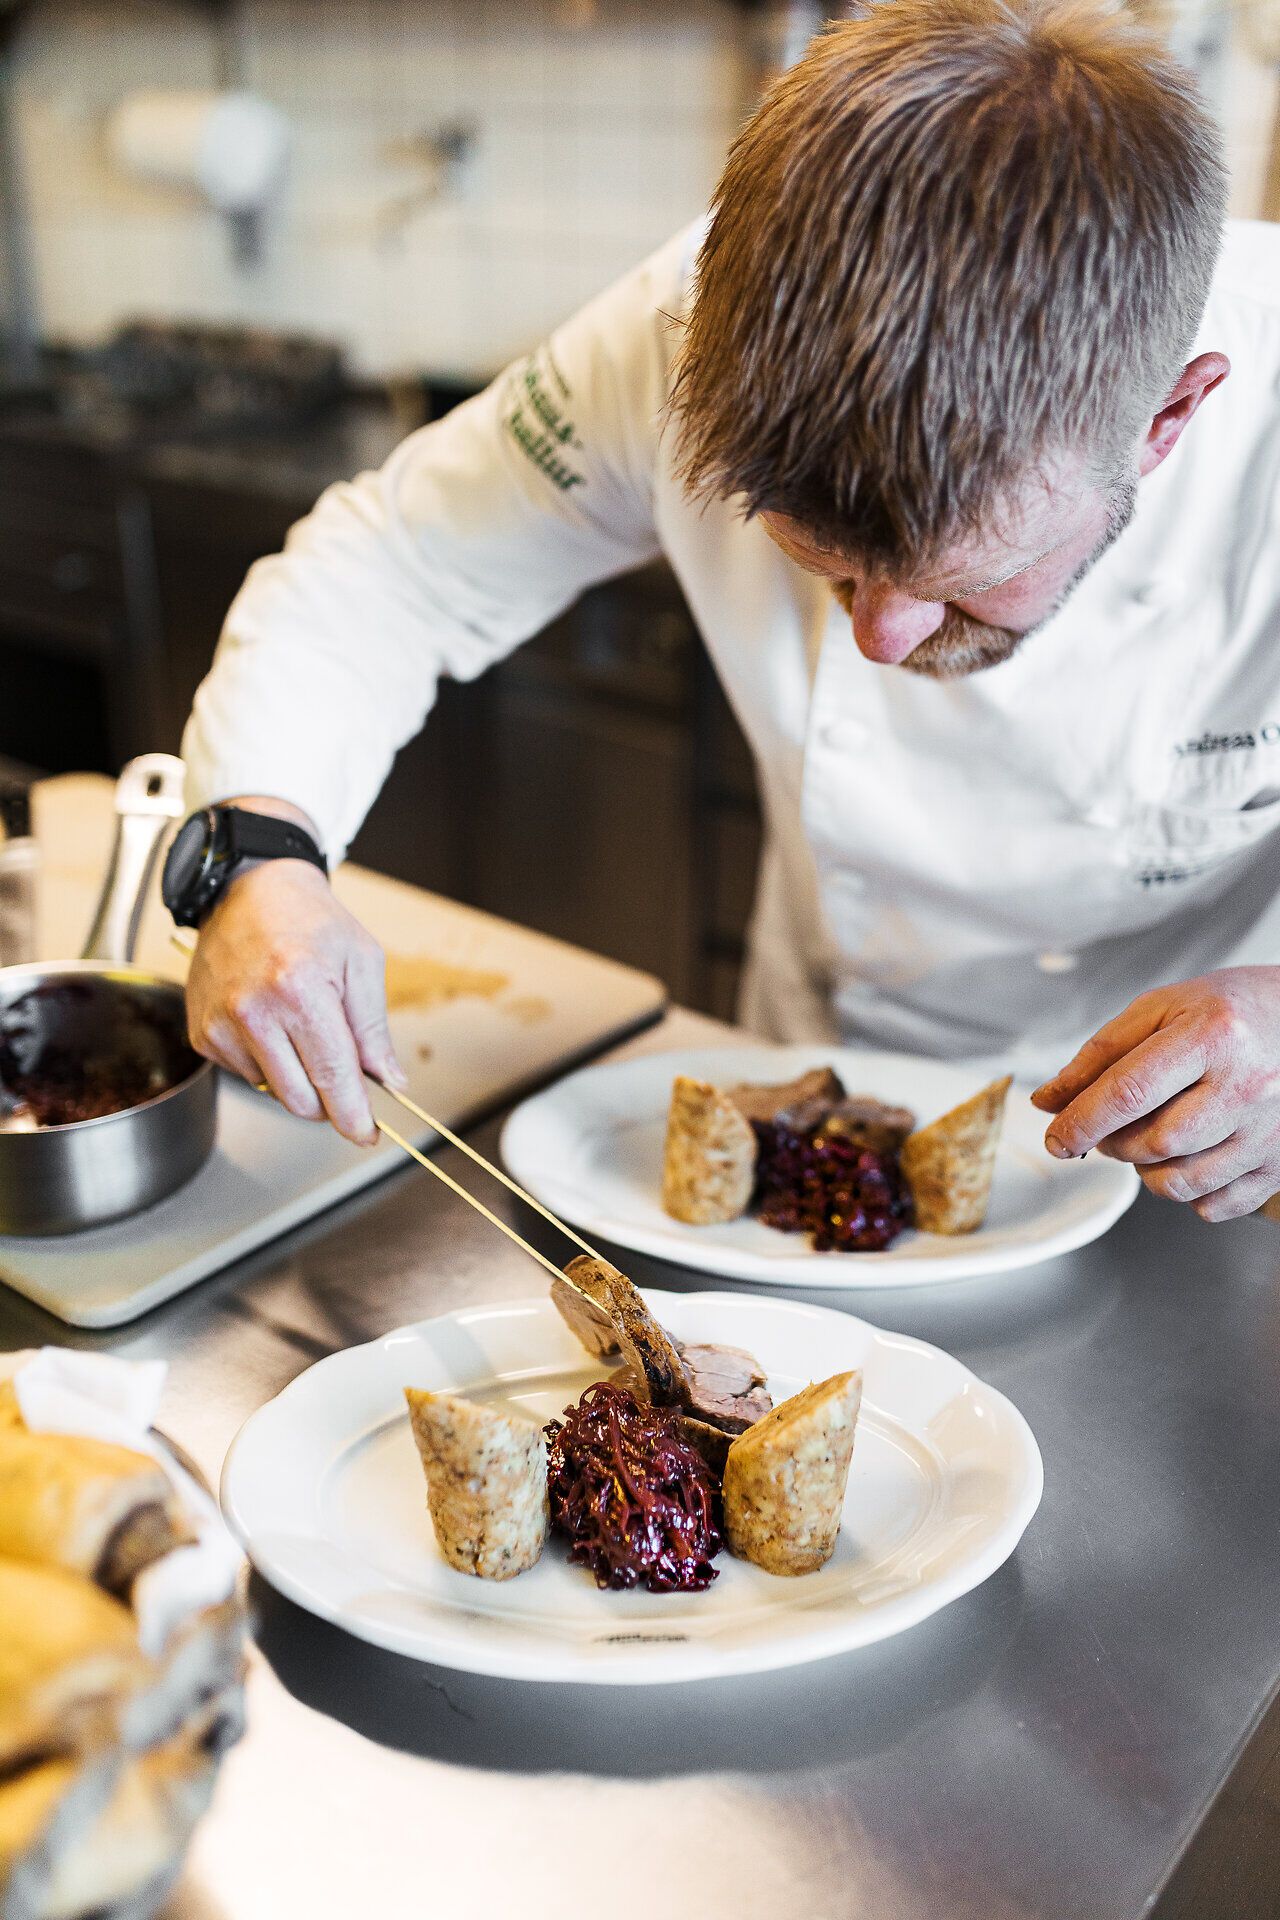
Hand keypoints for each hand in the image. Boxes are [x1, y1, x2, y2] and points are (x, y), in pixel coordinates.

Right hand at [186, 858, 405, 1145]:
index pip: (332, 1077)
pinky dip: (268, 1063)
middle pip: (300, 1099)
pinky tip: (273, 1024)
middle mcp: (253, 1012)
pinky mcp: (202, 1033)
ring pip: (273, 1091)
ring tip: (303, 1028)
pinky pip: (246, 1074)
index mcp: (300, 991)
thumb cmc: (312, 922)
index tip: (367, 1134)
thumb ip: (374, 1029)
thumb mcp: (362, 963)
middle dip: (330, 1102)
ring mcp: (221, 1024)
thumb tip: (390, 1081)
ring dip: (298, 1077)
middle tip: (346, 1081)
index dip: (353, 1115)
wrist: (251, 891)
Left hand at [1030, 967, 1279, 1220]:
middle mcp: (1247, 1085)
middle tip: (1112, 1125)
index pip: (1129, 1092)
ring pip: (1179, 1182)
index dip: (1080, 1122)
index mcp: (1212, 1035)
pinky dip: (1187, 1192)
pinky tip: (1189, 1157)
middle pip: (1153, 1143)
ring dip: (1145, 1171)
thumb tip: (1048, 1101)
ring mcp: (1268, 1130)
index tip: (1056, 1138)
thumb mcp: (1161, 1009)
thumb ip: (1100, 1054)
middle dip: (1113, 1142)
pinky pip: (1215, 1205)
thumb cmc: (1230, 1010)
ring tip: (1150, 1138)